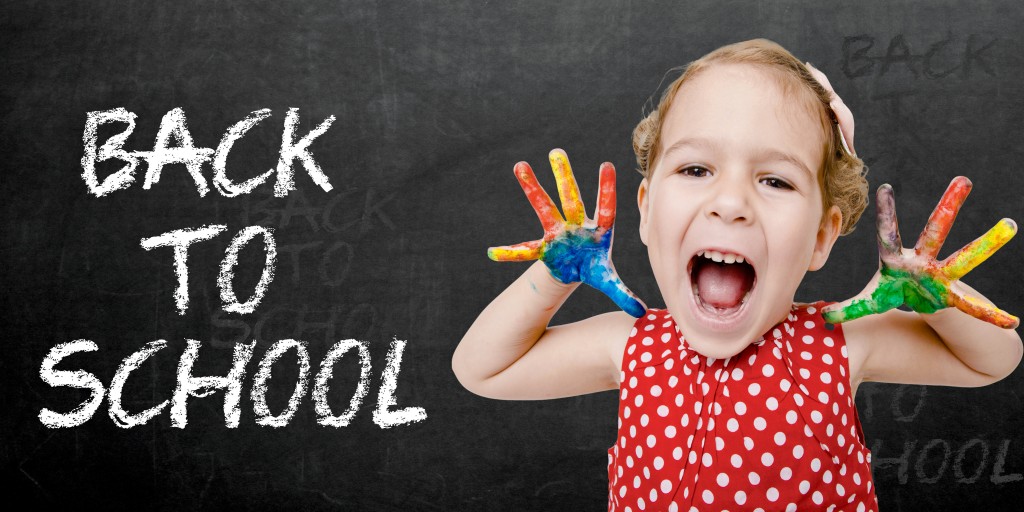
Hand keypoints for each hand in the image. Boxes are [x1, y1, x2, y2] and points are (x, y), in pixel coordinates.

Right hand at [488, 149, 646, 317]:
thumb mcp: (608, 279)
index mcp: (598, 231)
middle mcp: (576, 225)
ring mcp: (557, 232)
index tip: (606, 165)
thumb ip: (623, 292)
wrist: (578, 269)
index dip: (605, 189)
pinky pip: (525, 251)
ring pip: (543, 207)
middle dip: (563, 176)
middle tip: (556, 152)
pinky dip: (510, 254)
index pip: (604, 208)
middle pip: (570, 198)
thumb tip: (640, 312)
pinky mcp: (543, 246)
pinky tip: (493, 254)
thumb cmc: (595, 266)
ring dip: (531, 187)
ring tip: (520, 165)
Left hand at [822, 177, 1017, 327]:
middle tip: (964, 180)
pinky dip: (990, 318)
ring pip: (966, 257)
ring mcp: (942, 278)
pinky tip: (1010, 322)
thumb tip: (822, 317)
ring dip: (988, 243)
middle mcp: (924, 262)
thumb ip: (849, 308)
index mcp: (898, 260)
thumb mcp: (871, 301)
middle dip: (949, 205)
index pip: (889, 234)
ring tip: (1010, 225)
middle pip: (936, 230)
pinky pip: (973, 311)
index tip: (886, 188)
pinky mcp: (953, 299)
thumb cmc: (895, 294)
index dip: (888, 214)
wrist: (919, 310)